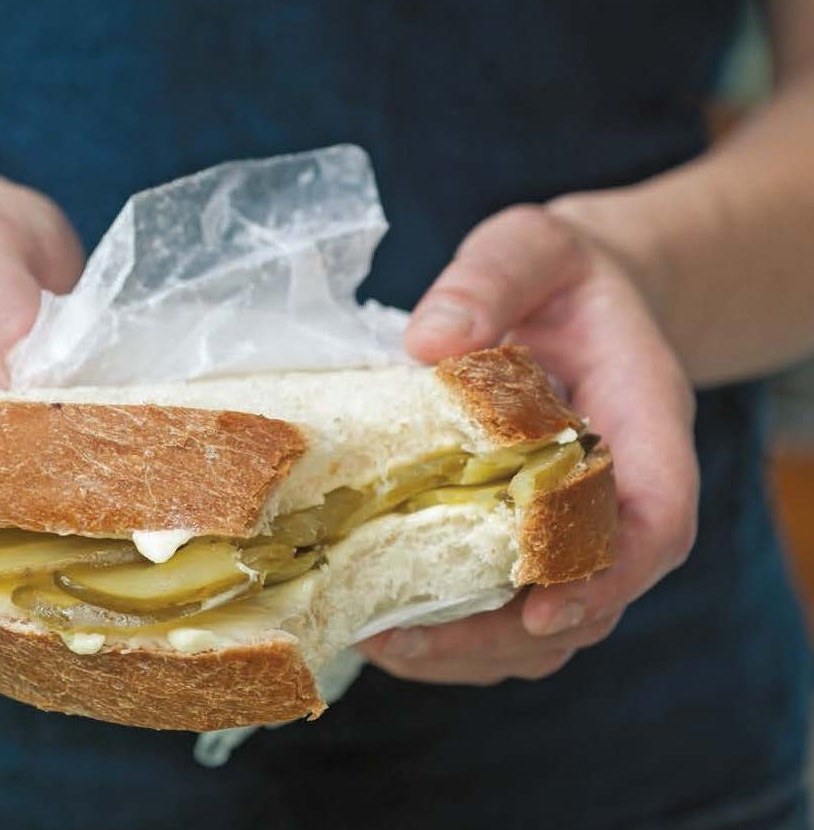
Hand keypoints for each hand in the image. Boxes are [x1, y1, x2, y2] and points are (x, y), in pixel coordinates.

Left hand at [360, 205, 697, 684]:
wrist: (568, 297)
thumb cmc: (556, 274)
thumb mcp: (527, 249)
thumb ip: (489, 280)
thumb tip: (429, 343)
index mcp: (645, 423)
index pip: (656, 520)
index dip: (606, 576)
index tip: (540, 612)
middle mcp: (620, 490)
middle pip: (594, 595)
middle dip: (505, 636)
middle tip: (407, 641)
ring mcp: (575, 522)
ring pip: (550, 622)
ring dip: (471, 649)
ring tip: (381, 642)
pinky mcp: (528, 534)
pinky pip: (509, 606)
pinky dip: (456, 631)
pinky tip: (386, 623)